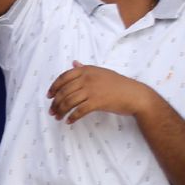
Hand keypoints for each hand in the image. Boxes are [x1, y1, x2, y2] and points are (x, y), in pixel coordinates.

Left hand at [47, 60, 162, 122]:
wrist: (136, 95)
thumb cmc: (119, 84)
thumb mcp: (101, 72)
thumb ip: (85, 69)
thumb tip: (74, 63)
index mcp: (86, 70)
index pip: (63, 78)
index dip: (53, 87)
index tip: (49, 96)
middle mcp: (87, 79)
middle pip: (64, 91)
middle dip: (55, 103)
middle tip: (52, 111)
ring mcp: (92, 90)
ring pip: (69, 101)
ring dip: (61, 111)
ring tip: (58, 117)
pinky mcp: (97, 102)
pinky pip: (79, 111)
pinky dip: (72, 117)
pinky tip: (69, 121)